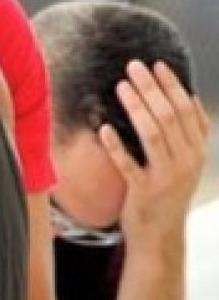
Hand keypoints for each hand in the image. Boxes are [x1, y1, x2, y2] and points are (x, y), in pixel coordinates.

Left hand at [102, 59, 209, 246]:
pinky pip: (129, 165)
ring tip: (121, 86)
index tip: (156, 65)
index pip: (187, 110)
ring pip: (152, 134)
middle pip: (169, 116)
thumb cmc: (167, 192)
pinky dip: (116, 146)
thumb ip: (189, 134)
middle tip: (134, 66)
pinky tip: (103, 129)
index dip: (172, 86)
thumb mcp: (186, 162)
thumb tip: (190, 97)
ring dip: (136, 107)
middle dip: (152, 88)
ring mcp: (166, 177)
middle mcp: (186, 161)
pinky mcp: (144, 192)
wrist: (161, 234)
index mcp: (197, 151)